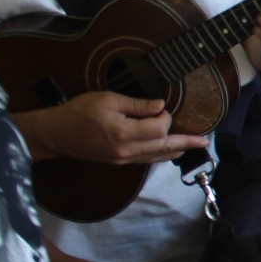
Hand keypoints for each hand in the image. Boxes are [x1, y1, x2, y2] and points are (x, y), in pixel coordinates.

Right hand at [20, 92, 208, 165]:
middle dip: (186, 142)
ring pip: (156, 156)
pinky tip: (169, 153)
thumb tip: (160, 106)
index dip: (165, 116)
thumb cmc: (78, 112)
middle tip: (205, 141)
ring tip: (194, 146)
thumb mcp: (107, 100)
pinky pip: (146, 160)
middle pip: (164, 147)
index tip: (160, 107)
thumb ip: (136, 105)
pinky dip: (161, 156)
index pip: (159, 128)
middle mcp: (126, 150)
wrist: (55, 134)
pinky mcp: (118, 161)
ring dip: (177, 150)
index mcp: (124, 133)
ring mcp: (123, 159)